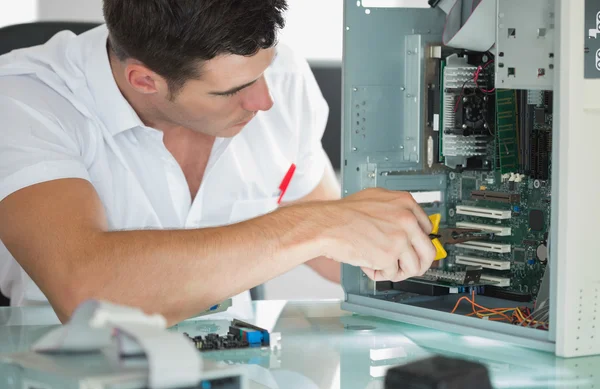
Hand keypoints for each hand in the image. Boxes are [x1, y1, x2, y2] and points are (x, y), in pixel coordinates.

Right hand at [312, 188, 434, 281]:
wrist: (328, 224)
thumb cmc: (344, 213)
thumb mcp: (376, 199)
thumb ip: (396, 210)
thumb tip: (408, 225)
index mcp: (405, 203)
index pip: (427, 228)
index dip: (417, 242)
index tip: (413, 249)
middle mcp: (407, 220)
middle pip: (429, 251)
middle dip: (418, 263)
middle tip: (406, 267)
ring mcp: (399, 238)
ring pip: (414, 267)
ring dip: (398, 271)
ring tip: (383, 267)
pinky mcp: (389, 256)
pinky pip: (392, 274)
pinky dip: (380, 274)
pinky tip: (368, 265)